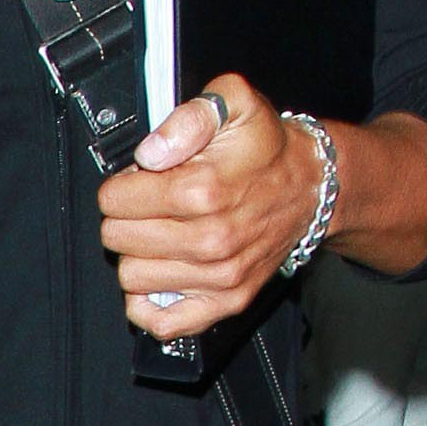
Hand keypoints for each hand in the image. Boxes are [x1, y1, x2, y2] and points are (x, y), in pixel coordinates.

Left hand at [95, 73, 323, 336]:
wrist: (310, 185)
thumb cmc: (267, 147)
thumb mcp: (233, 104)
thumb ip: (187, 118)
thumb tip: (151, 151)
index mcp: (204, 191)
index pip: (116, 200)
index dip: (120, 185)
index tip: (139, 180)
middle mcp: (210, 239)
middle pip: (118, 238)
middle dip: (125, 218)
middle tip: (150, 205)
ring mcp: (219, 275)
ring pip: (132, 277)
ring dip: (137, 255)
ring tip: (161, 233)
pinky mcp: (227, 301)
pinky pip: (163, 322)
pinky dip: (148, 303)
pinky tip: (158, 274)